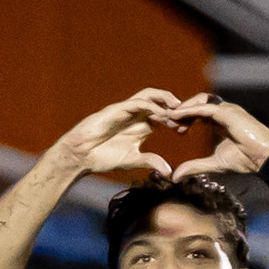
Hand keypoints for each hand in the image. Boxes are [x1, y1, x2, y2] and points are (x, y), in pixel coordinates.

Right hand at [53, 89, 184, 177]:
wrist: (81, 155)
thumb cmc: (103, 157)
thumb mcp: (133, 161)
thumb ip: (150, 162)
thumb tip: (169, 172)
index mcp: (141, 126)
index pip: (164, 117)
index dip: (176, 121)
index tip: (187, 129)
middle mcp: (136, 115)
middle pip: (160, 102)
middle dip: (175, 108)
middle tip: (188, 115)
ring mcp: (126, 111)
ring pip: (149, 96)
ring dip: (164, 99)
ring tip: (178, 106)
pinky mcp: (116, 110)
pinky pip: (136, 103)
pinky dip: (150, 106)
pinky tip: (160, 114)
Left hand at [169, 96, 268, 179]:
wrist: (264, 159)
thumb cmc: (246, 161)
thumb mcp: (214, 164)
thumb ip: (194, 167)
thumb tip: (175, 176)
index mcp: (221, 122)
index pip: (199, 114)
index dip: (185, 119)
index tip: (173, 128)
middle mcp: (224, 112)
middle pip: (197, 104)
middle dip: (182, 111)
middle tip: (168, 120)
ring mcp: (227, 109)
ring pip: (200, 101)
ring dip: (184, 107)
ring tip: (171, 116)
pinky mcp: (228, 112)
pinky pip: (205, 108)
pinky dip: (191, 110)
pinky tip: (179, 115)